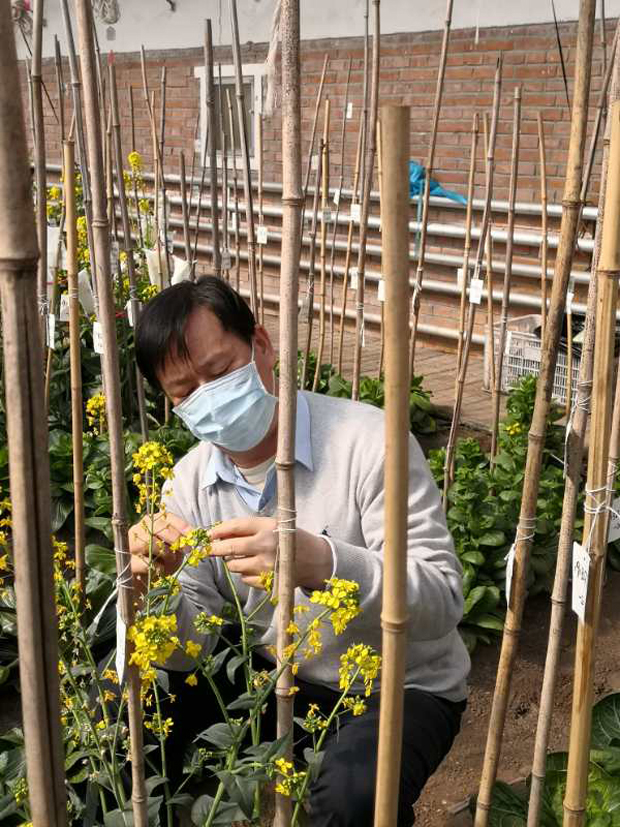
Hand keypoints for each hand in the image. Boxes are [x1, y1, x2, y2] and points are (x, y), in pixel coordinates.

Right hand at [128, 511, 193, 593]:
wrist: (145, 580)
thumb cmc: (162, 560)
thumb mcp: (174, 550)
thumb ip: (181, 544)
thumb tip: (189, 541)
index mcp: (152, 522)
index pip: (167, 517)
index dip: (181, 525)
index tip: (191, 534)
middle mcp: (139, 529)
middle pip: (158, 527)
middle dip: (175, 538)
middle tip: (186, 549)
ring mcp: (130, 545)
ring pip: (150, 542)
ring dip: (167, 553)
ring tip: (172, 560)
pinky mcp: (129, 562)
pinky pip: (146, 562)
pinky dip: (159, 567)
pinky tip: (161, 570)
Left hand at [209, 517, 332, 590]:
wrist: (315, 559)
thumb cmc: (291, 538)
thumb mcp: (272, 525)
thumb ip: (248, 529)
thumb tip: (219, 535)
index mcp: (268, 527)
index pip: (235, 527)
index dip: (217, 530)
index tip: (208, 534)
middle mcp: (266, 546)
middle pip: (229, 548)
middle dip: (214, 549)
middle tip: (208, 550)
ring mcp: (267, 566)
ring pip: (234, 566)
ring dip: (232, 561)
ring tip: (243, 557)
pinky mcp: (268, 582)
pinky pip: (244, 579)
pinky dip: (245, 574)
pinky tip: (256, 568)